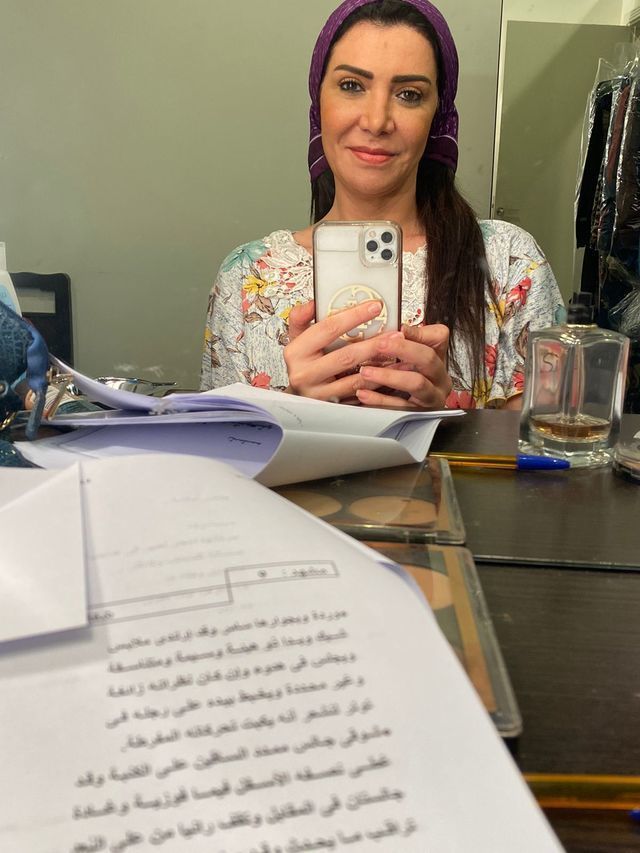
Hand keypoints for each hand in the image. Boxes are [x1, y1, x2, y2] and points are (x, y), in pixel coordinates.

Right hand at [284, 300, 403, 401]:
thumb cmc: (301, 361)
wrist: (295, 392)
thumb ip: (302, 317)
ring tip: (397, 354)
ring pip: (355, 378)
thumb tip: (314, 302)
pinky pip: (358, 393)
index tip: (374, 307)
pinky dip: (375, 383)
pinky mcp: (331, 404)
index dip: (354, 316)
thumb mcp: (295, 337)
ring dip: (380, 366)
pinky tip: (389, 373)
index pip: (328, 329)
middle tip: (394, 334)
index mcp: (296, 351)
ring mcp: (318, 392)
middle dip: (374, 344)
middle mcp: (305, 373)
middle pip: (346, 356)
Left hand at [354, 322, 451, 409]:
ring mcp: (432, 397)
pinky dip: (379, 400)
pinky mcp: (419, 415)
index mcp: (438, 358)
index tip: (399, 329)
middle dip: (402, 349)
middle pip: (428, 358)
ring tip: (366, 371)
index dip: (420, 332)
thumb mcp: (406, 360)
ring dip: (389, 376)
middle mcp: (439, 378)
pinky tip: (363, 393)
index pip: (439, 337)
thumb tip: (398, 328)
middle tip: (380, 345)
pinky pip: (400, 406)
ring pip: (416, 383)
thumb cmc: (407, 382)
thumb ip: (404, 344)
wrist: (411, 415)